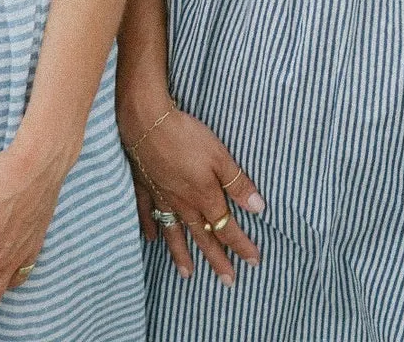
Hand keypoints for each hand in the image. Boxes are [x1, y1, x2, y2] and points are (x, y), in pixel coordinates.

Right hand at [122, 99, 260, 283]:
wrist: (146, 123)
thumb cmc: (186, 136)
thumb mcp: (220, 156)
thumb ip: (237, 183)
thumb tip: (258, 207)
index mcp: (204, 197)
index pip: (227, 228)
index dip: (241, 245)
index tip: (254, 261)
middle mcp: (183, 204)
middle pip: (203, 237)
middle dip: (217, 260)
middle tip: (227, 281)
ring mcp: (162, 197)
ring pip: (174, 232)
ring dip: (182, 254)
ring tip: (188, 274)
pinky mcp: (145, 186)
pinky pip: (147, 213)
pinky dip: (150, 227)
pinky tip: (151, 238)